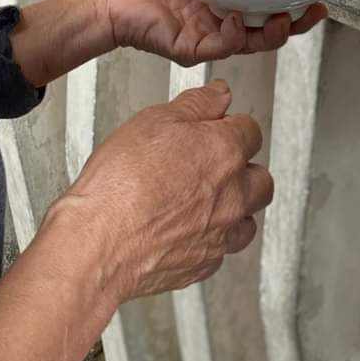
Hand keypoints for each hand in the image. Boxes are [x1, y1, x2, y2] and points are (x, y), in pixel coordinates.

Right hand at [56, 80, 272, 300]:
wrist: (98, 243)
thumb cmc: (120, 183)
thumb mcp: (154, 119)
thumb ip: (196, 103)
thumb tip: (219, 94)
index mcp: (224, 152)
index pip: (251, 131)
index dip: (232, 125)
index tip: (219, 126)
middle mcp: (231, 195)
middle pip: (261, 179)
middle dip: (245, 169)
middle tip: (218, 164)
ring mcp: (219, 234)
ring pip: (247, 220)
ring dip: (235, 208)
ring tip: (206, 200)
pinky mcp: (202, 265)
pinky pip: (221, 251)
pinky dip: (211, 240)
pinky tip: (188, 230)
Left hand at [101, 0, 326, 65]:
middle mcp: (225, 17)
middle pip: (272, 26)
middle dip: (298, 21)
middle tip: (316, 9)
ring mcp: (211, 35)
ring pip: (253, 42)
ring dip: (273, 33)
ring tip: (282, 18)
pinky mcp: (192, 48)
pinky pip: (220, 48)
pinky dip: (232, 37)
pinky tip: (234, 22)